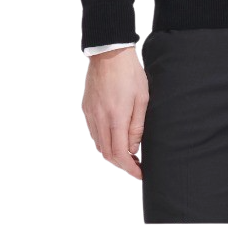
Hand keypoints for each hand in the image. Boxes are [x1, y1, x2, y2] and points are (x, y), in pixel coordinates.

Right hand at [81, 46, 148, 180]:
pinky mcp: (86, 108)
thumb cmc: (130, 72)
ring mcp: (90, 114)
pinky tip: (113, 139)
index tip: (139, 173)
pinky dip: (102, 142)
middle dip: (121, 165)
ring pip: (98, 145)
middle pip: (107, 154)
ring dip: (111, 155)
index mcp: (116, 117)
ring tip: (126, 154)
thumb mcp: (141, 98)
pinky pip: (93, 133)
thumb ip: (136, 126)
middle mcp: (100, 119)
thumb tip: (133, 149)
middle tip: (134, 166)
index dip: (129, 168)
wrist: (110, 52)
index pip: (120, 154)